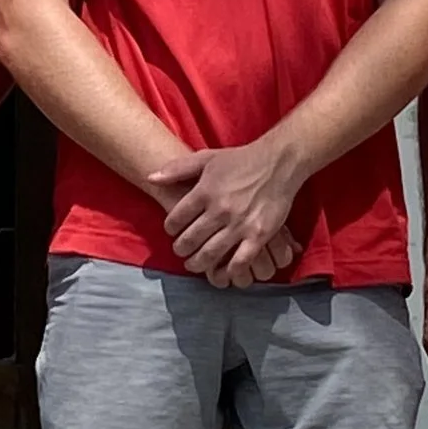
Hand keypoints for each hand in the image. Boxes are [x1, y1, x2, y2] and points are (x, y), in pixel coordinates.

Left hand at [151, 139, 306, 286]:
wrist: (277, 163)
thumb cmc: (240, 160)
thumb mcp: (206, 158)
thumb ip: (177, 169)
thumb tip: (150, 177)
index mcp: (204, 191)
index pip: (176, 219)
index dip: (170, 228)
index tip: (172, 231)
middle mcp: (220, 210)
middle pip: (190, 240)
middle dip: (181, 249)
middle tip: (181, 251)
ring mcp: (240, 224)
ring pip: (210, 254)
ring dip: (198, 263)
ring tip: (194, 264)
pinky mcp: (259, 235)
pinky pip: (240, 261)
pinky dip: (229, 270)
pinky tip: (224, 271)